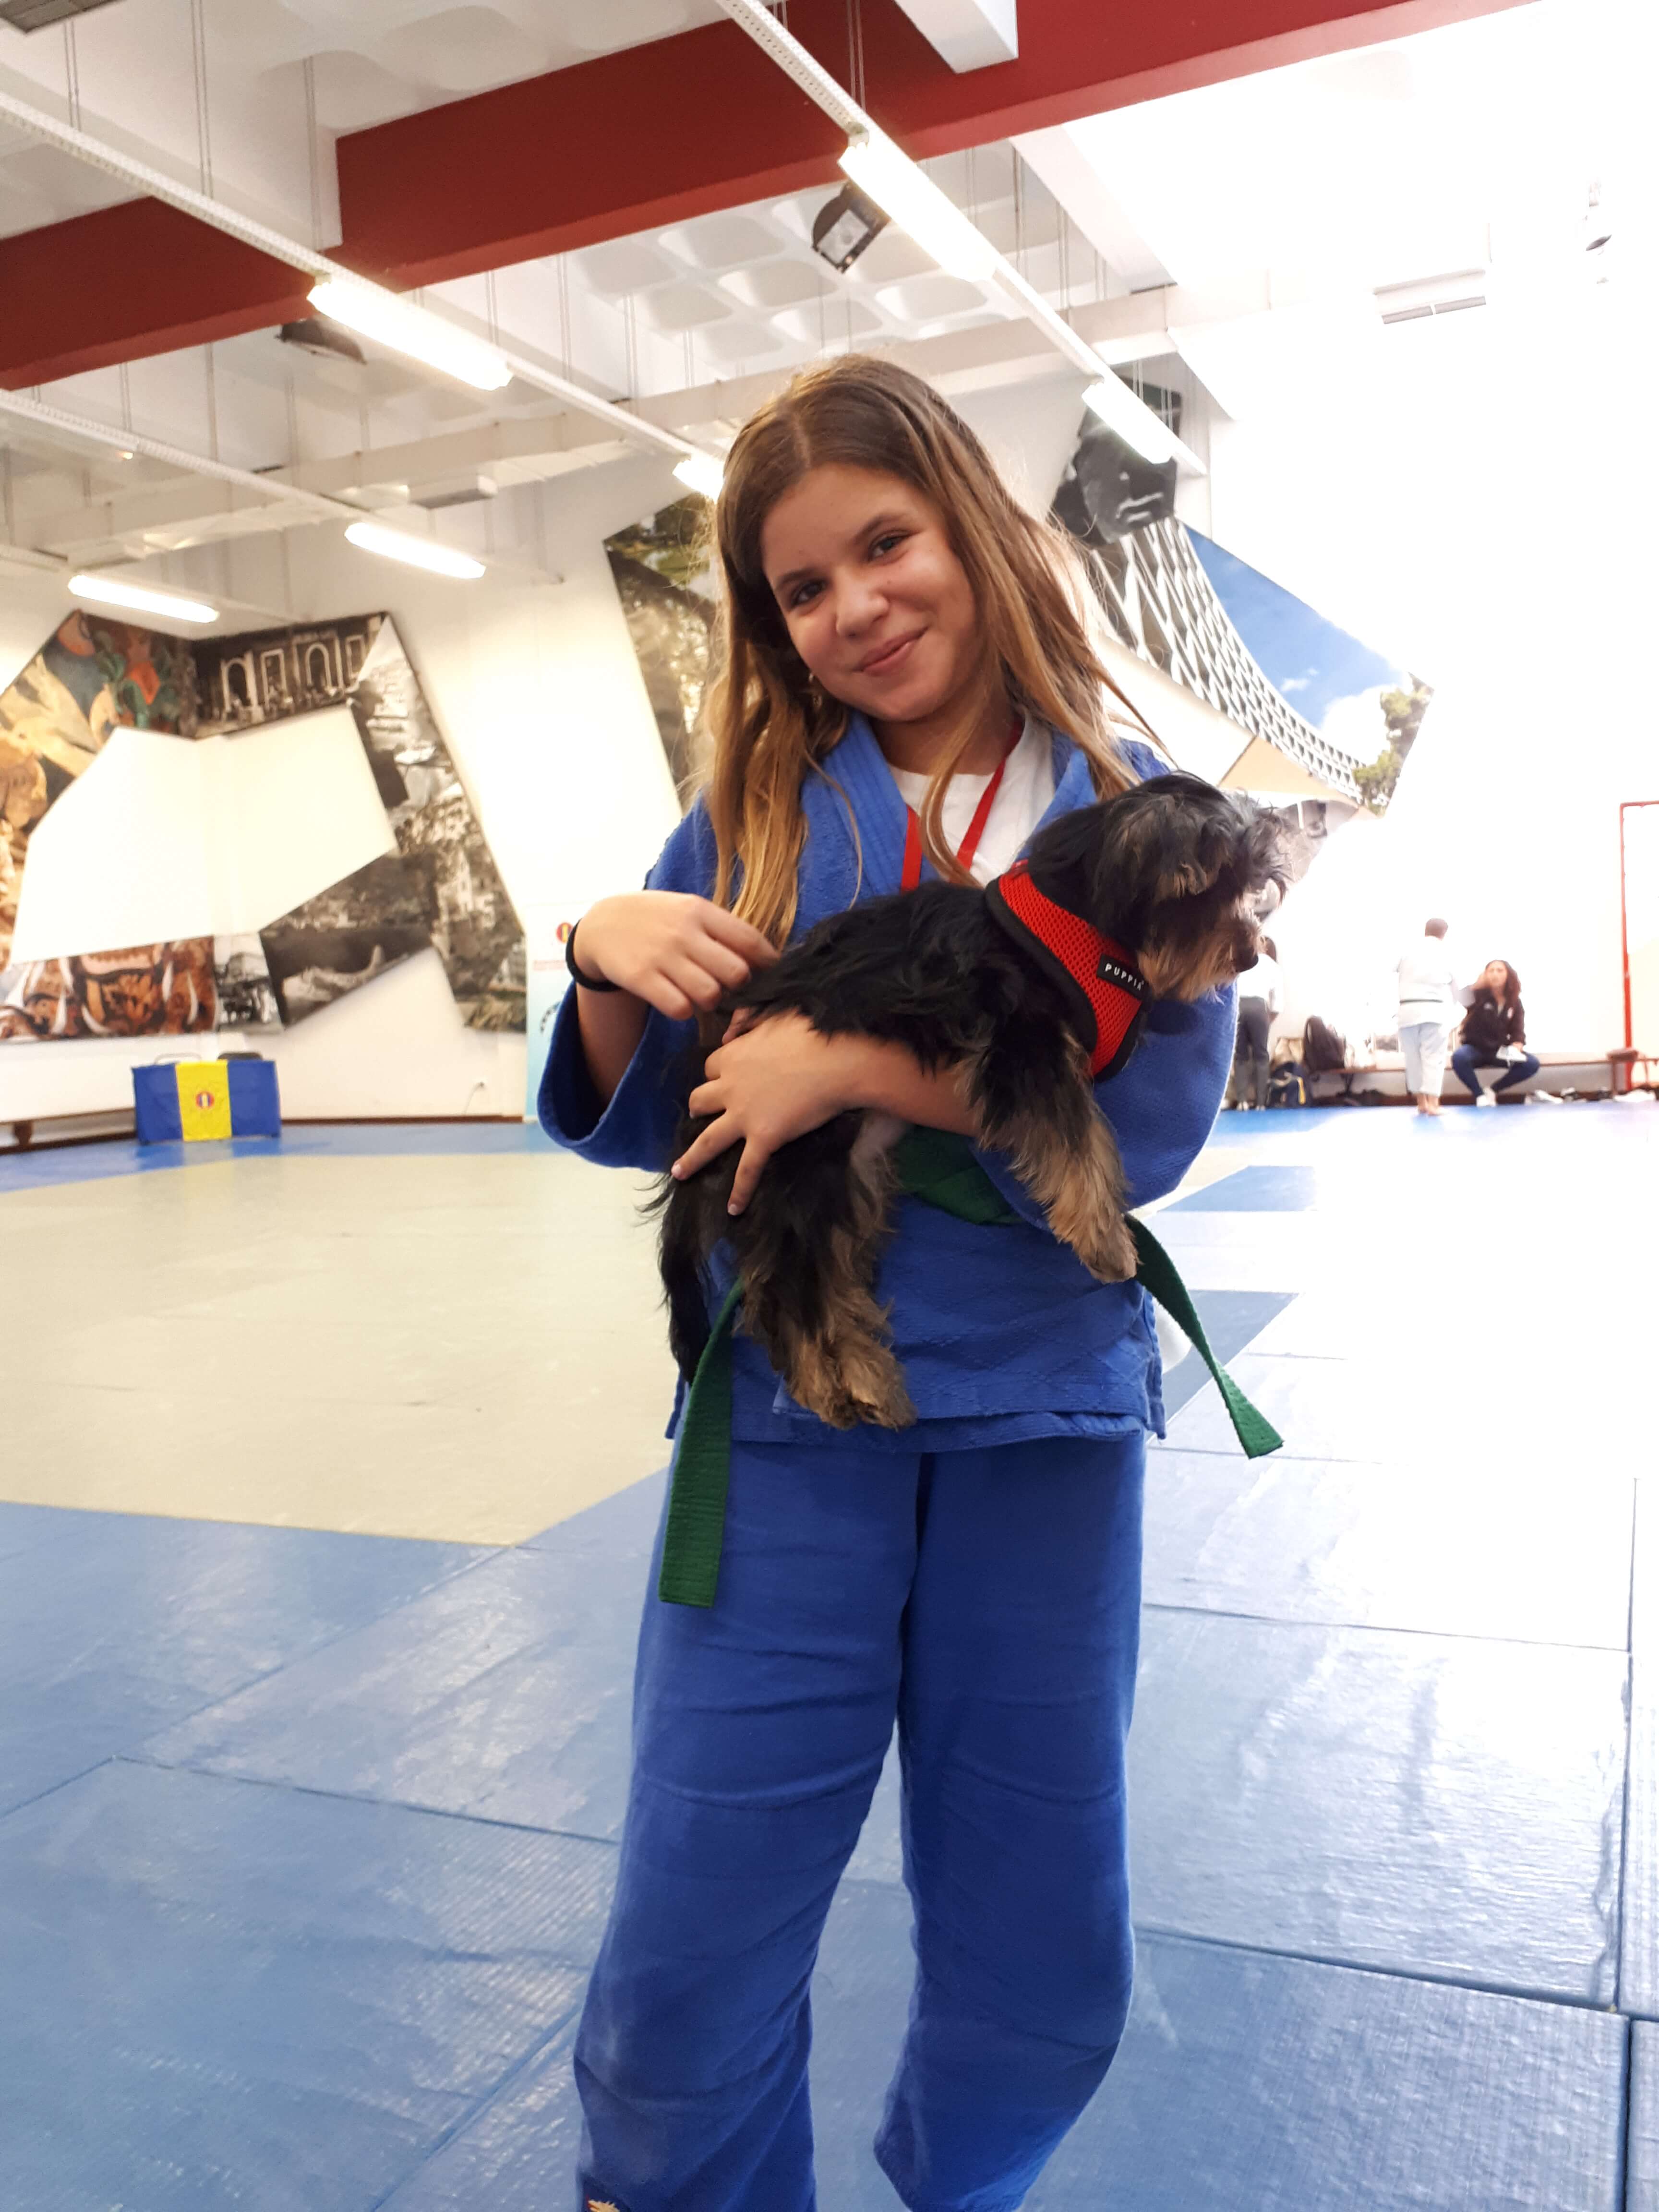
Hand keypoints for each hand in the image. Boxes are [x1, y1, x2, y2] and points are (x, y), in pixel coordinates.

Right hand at [573, 892, 774, 1020]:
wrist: (602, 923)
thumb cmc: (657, 919)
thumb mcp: (688, 910)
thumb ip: (722, 929)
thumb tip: (765, 957)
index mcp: (700, 911)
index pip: (749, 940)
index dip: (767, 962)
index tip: (768, 973)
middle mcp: (683, 932)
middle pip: (736, 973)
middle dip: (738, 986)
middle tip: (726, 985)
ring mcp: (662, 955)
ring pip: (710, 995)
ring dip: (711, 1001)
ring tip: (700, 993)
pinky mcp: (641, 978)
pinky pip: (680, 1008)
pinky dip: (683, 1010)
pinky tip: (677, 1000)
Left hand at [672, 1012, 873, 1213]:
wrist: (840, 1058)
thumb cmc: (815, 1030)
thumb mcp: (777, 1013)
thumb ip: (751, 1020)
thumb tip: (735, 1026)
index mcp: (734, 1055)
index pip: (712, 1065)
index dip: (718, 1072)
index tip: (725, 1075)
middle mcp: (731, 1086)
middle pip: (700, 1098)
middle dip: (699, 1106)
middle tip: (701, 1114)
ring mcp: (744, 1114)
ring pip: (707, 1139)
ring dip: (692, 1157)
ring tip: (680, 1171)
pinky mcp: (764, 1137)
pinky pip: (747, 1170)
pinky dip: (740, 1191)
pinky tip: (733, 1209)